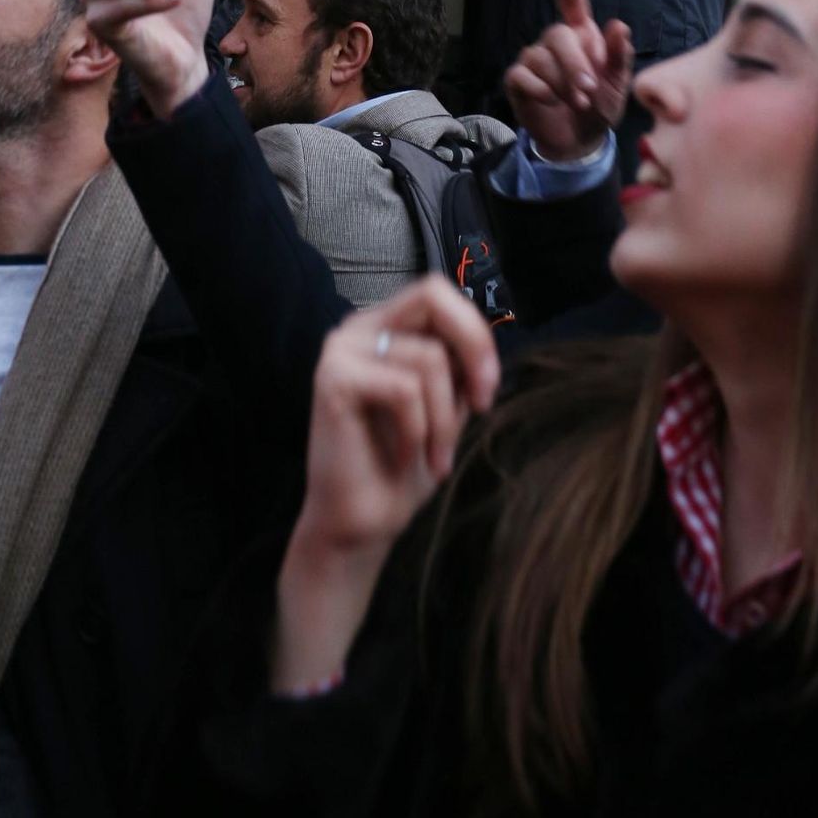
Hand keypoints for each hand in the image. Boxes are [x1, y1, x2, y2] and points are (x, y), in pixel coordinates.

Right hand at [272, 280, 500, 690]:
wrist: (361, 526)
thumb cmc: (403, 468)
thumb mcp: (445, 406)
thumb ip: (457, 366)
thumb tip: (486, 340)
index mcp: (384, 328)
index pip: (438, 292)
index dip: (474, 331)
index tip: (486, 390)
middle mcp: (359, 328)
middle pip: (432, 294)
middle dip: (471, 349)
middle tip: (479, 404)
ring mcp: (341, 349)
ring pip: (427, 357)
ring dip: (445, 420)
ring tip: (436, 458)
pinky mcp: (332, 378)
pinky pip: (403, 389)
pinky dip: (419, 431)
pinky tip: (408, 457)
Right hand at [503, 0, 634, 162]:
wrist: (580, 140)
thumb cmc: (600, 106)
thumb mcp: (617, 85)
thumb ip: (619, 56)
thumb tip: (618, 26)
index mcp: (582, 38)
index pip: (574, 9)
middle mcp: (555, 44)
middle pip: (557, 34)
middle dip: (574, 63)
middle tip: (589, 90)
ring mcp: (533, 60)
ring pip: (540, 58)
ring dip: (562, 83)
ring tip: (577, 103)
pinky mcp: (517, 80)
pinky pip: (522, 75)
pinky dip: (540, 90)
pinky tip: (552, 101)